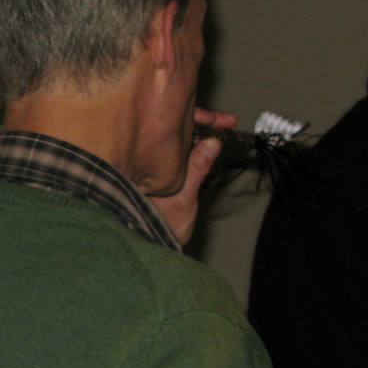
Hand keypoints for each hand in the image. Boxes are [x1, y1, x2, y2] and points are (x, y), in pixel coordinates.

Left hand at [147, 108, 237, 245]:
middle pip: (172, 127)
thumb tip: (212, 143)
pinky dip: (197, 142)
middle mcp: (144, 158)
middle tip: (226, 120)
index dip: (193, 120)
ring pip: (177, 136)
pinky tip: (211, 138)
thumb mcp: (184, 198)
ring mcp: (153, 162)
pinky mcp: (163, 168)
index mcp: (141, 162)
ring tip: (223, 125)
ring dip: (201, 130)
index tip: (219, 120)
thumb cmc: (163, 227)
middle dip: (201, 121)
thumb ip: (197, 169)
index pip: (165, 129)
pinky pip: (180, 148)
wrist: (157, 246)